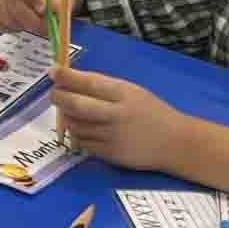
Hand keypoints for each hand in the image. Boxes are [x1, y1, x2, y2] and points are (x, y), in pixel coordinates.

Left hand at [51, 66, 180, 172]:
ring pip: (76, 125)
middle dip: (59, 97)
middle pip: (77, 105)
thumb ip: (105, 87)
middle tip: (54, 93)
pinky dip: (77, 134)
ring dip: (67, 117)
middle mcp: (117, 115)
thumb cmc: (152, 112)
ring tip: (69, 110)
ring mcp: (112, 137)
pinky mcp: (110, 155)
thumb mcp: (133, 92)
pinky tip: (81, 128)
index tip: (53, 71)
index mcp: (124, 94)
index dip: (68, 77)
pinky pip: (83, 143)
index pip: (90, 83)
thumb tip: (72, 80)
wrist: (175, 144)